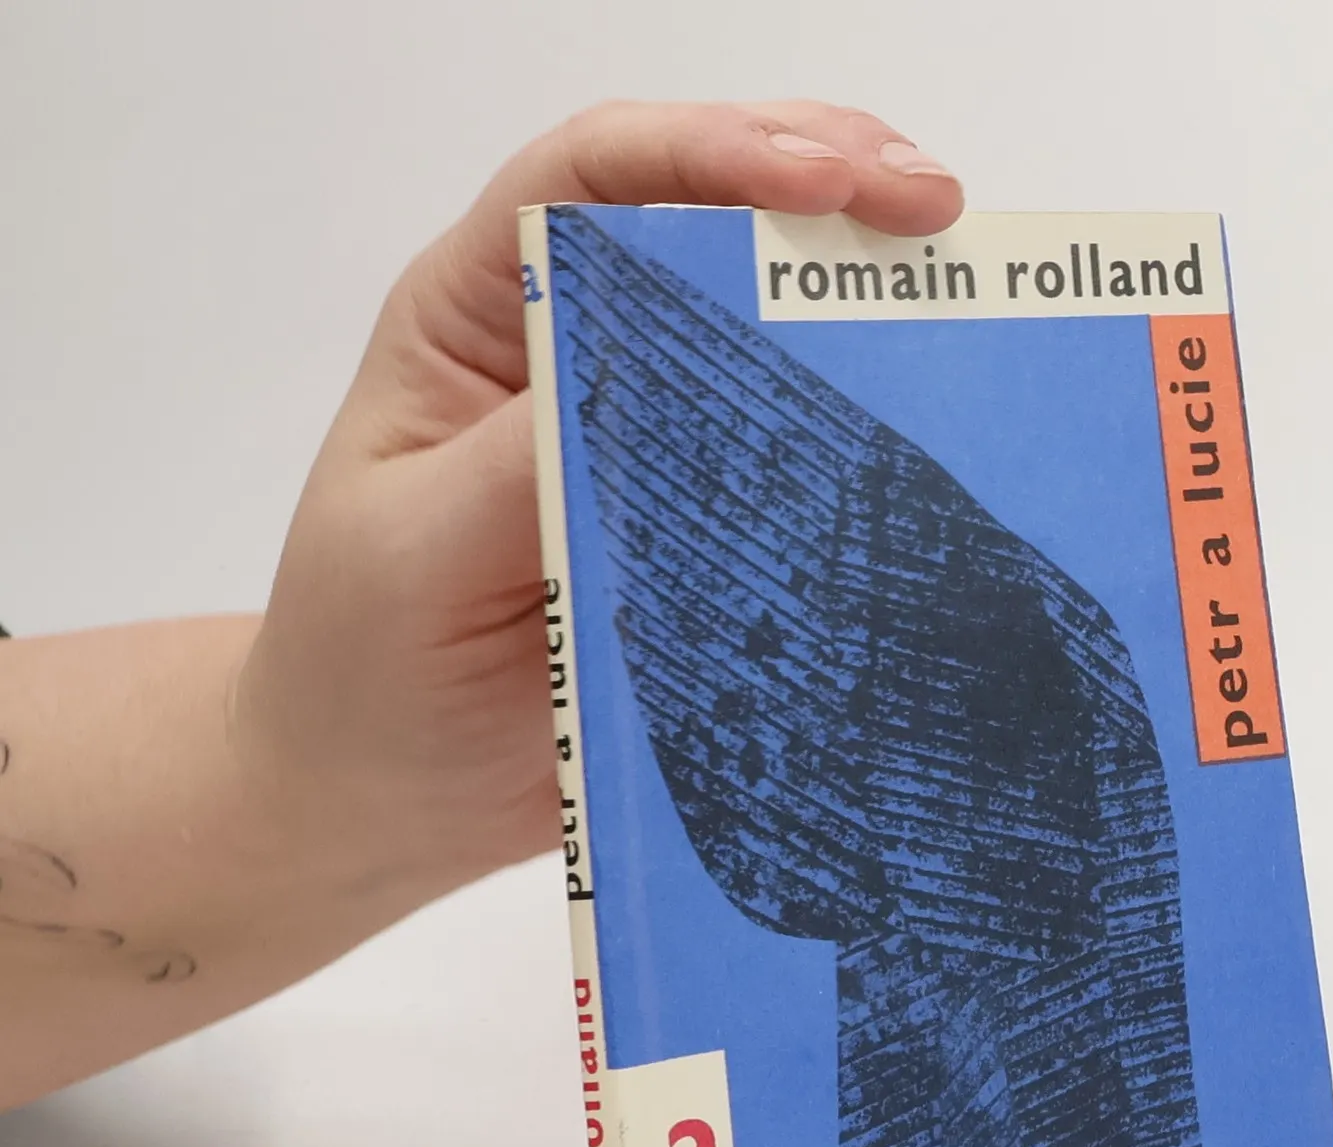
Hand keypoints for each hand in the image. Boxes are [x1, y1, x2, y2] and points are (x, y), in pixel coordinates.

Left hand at [237, 101, 963, 895]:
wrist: (387, 800)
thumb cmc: (364, 668)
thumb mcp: (416, 554)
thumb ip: (516, 467)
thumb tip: (646, 386)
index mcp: (479, 322)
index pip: (589, 183)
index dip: (706, 151)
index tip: (821, 177)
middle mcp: (573, 358)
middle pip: (700, 221)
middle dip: (823, 182)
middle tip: (935, 203)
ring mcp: (647, 447)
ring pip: (764, 331)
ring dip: (860, 290)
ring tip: (960, 278)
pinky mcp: (704, 537)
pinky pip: (795, 468)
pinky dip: (866, 432)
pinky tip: (936, 416)